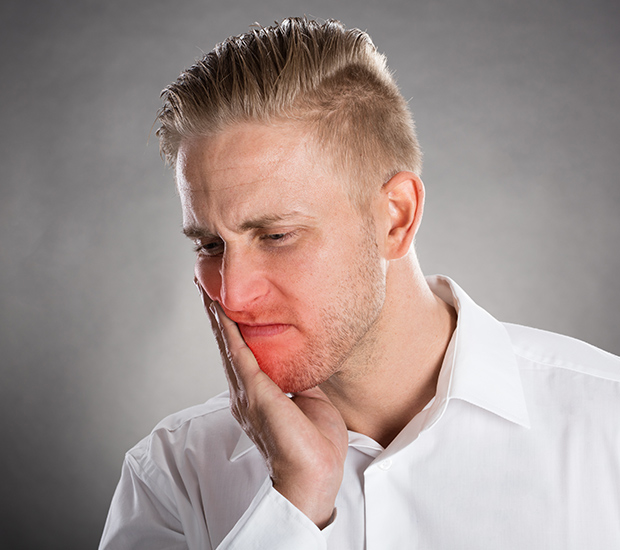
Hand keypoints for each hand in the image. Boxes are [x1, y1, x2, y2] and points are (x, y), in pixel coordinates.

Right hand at [196, 282, 347, 527]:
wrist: (313, 473)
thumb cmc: (314, 444)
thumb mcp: (310, 400)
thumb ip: (299, 378)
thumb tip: (299, 359)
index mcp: (257, 396)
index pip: (242, 355)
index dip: (232, 329)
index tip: (226, 306)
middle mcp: (244, 393)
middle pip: (228, 346)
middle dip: (218, 317)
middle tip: (207, 288)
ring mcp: (245, 393)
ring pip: (227, 346)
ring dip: (218, 318)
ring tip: (208, 292)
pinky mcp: (253, 392)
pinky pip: (237, 353)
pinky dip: (227, 330)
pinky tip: (220, 311)